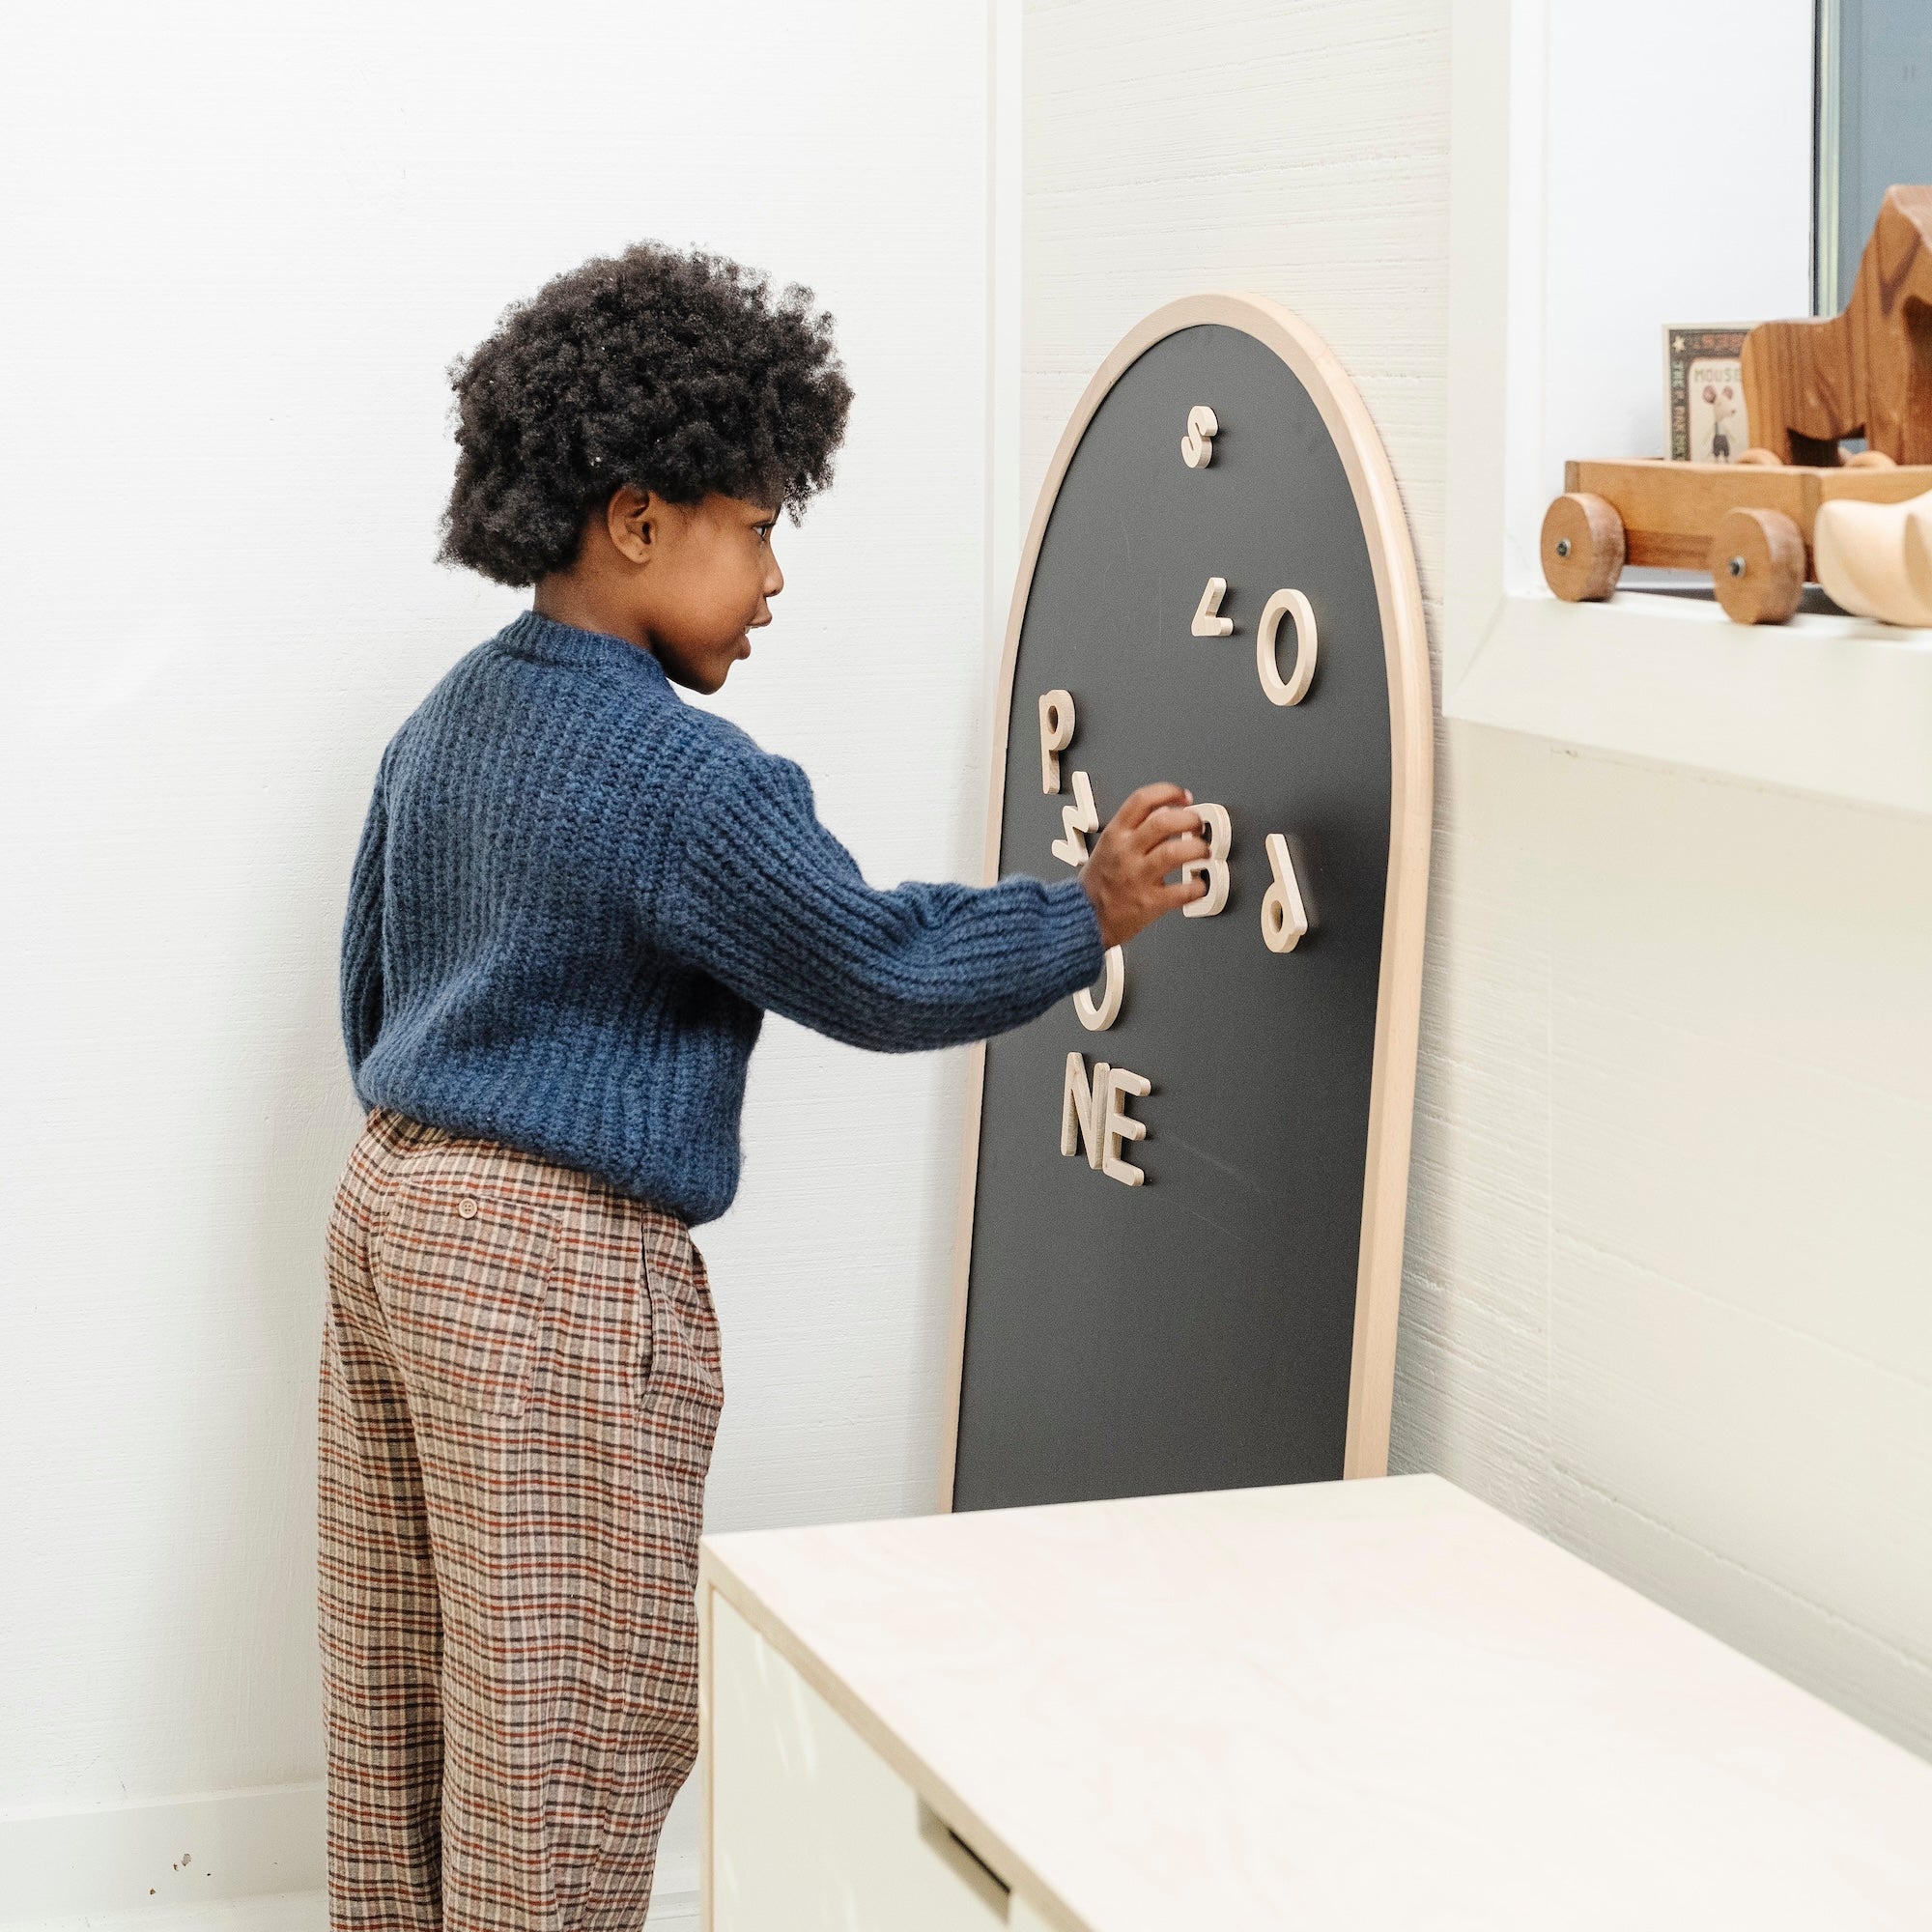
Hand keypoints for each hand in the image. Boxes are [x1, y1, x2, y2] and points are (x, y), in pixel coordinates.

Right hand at [1079, 783, 1209, 948]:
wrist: (1083, 917)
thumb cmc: (1099, 882)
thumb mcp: (1108, 845)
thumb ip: (1135, 827)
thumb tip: (1166, 810)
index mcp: (1115, 834)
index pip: (1142, 800)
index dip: (1169, 792)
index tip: (1184, 797)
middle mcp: (1126, 852)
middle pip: (1164, 822)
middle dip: (1189, 819)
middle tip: (1198, 826)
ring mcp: (1137, 877)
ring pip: (1175, 853)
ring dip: (1198, 849)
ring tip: (1202, 852)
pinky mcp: (1149, 902)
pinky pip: (1182, 891)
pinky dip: (1197, 887)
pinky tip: (1199, 884)